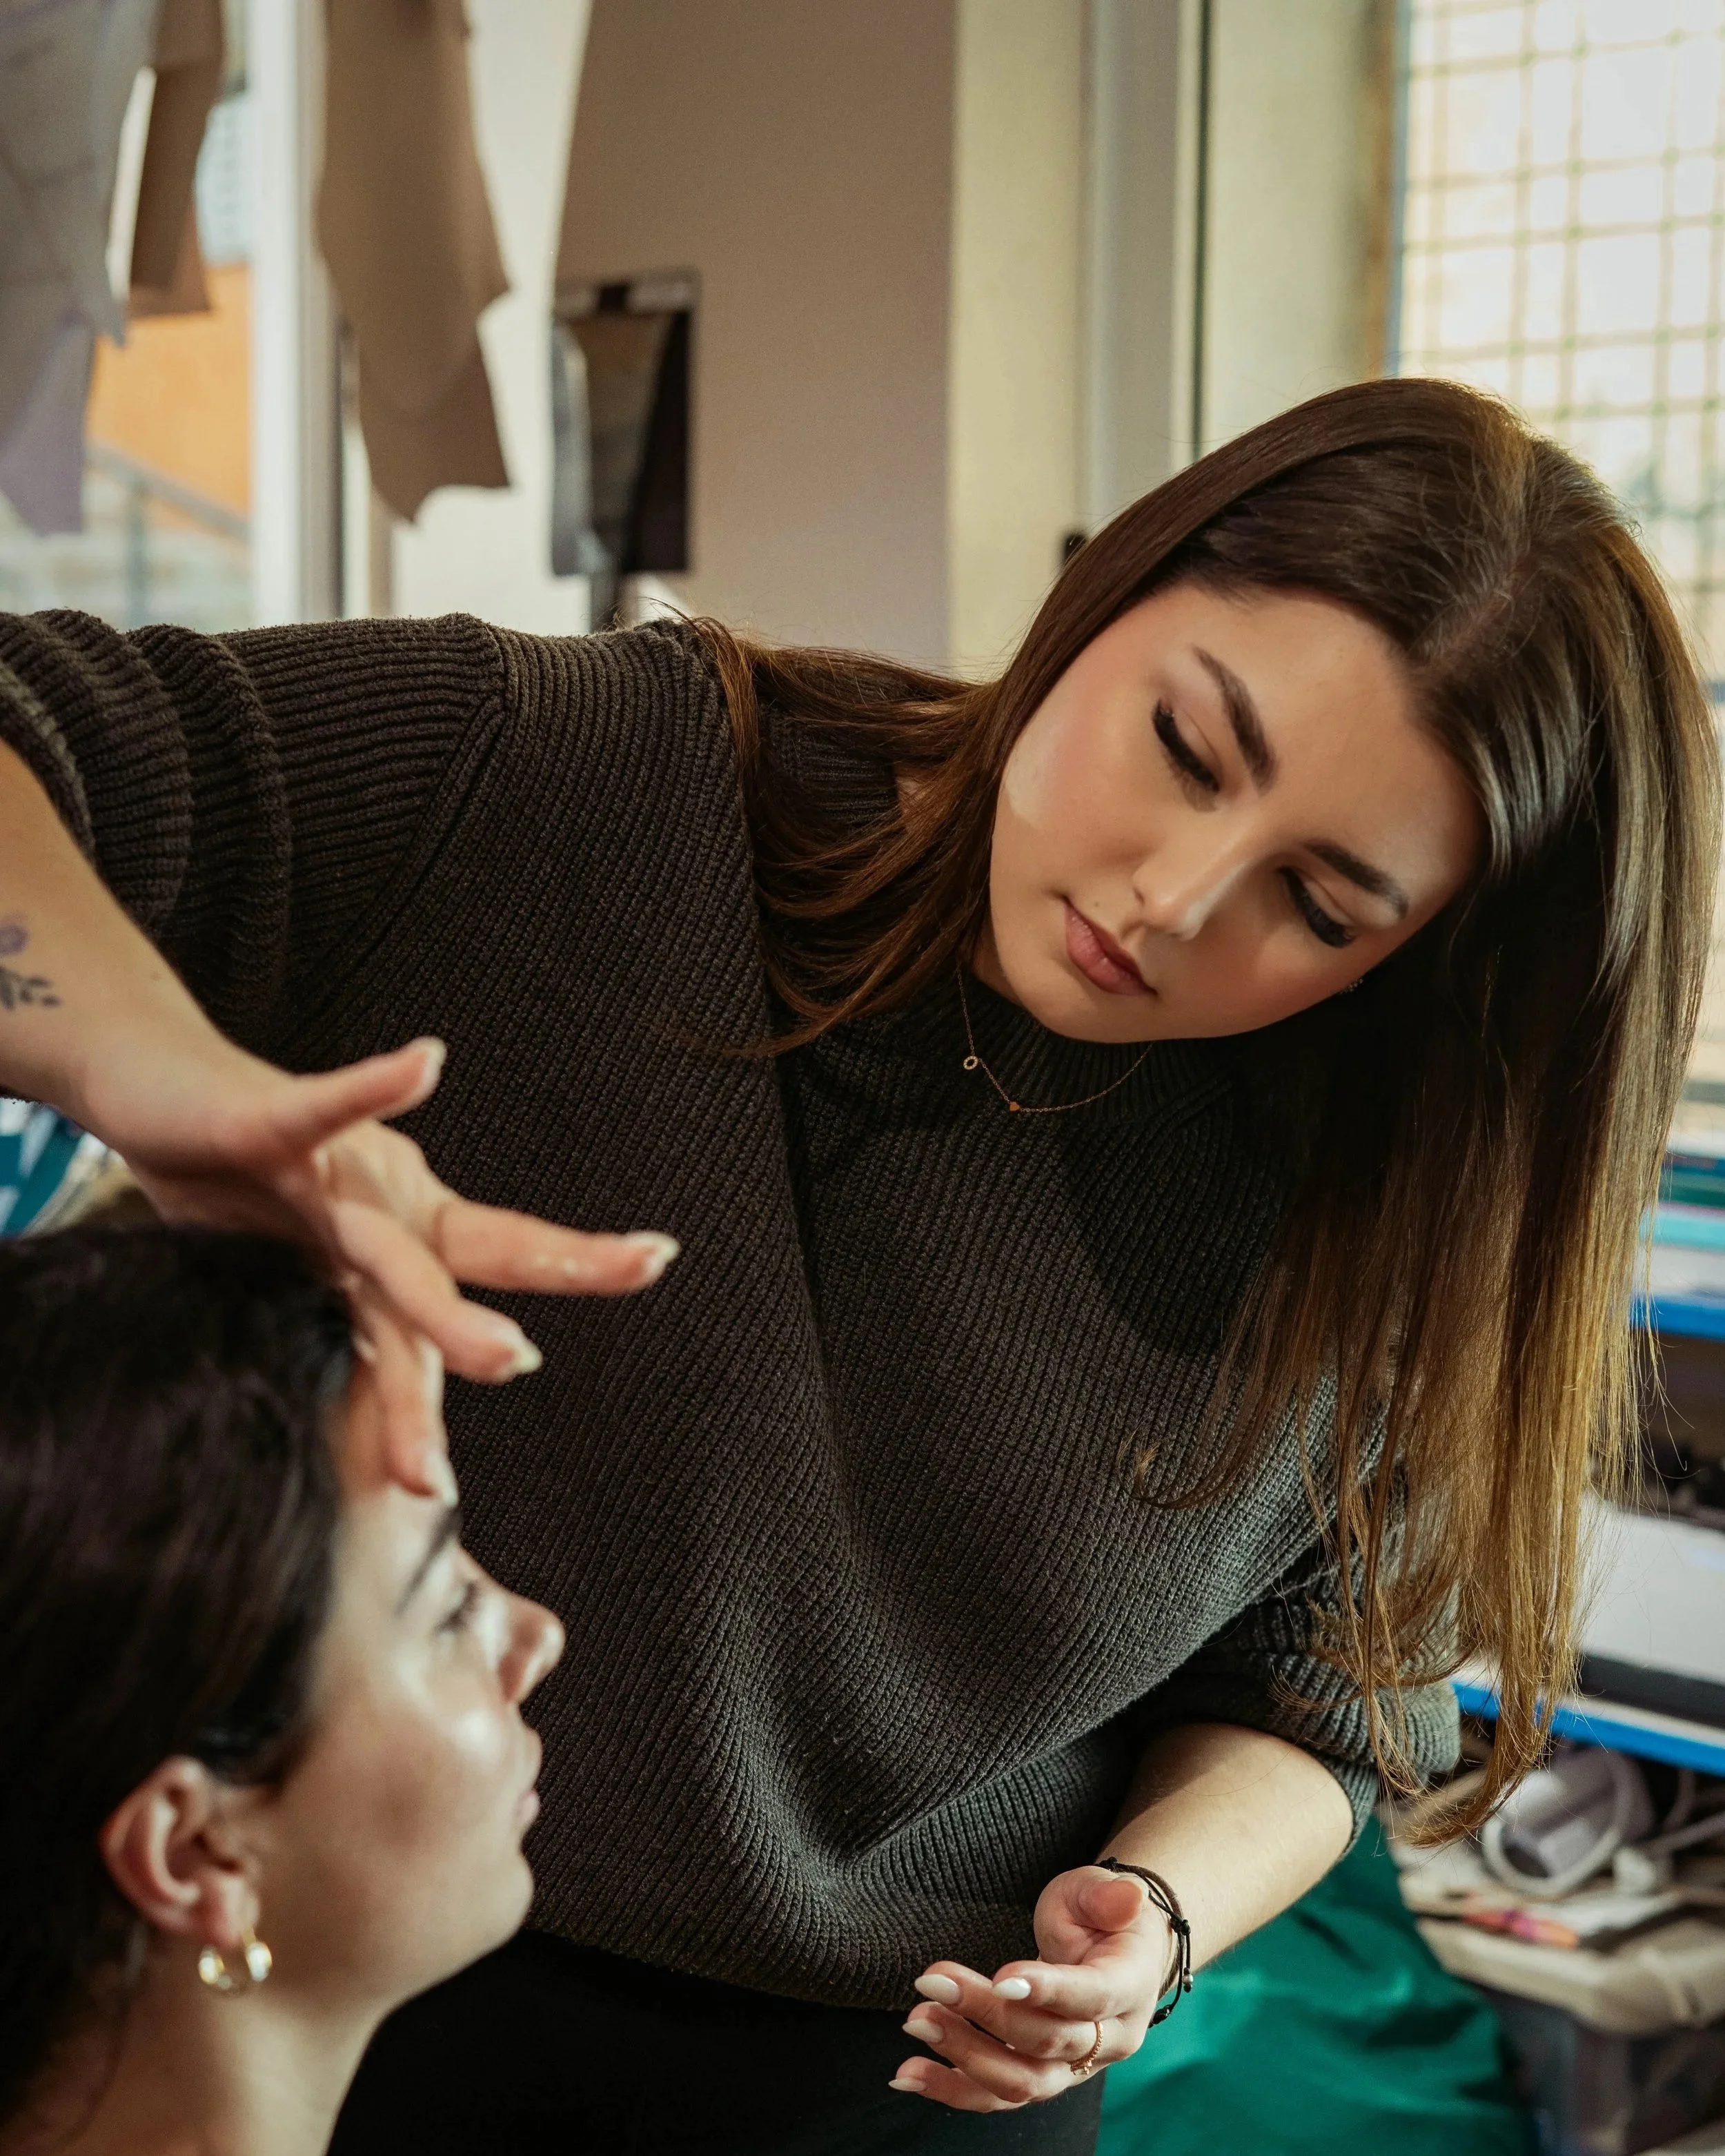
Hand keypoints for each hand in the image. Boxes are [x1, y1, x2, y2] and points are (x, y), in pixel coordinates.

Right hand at [75, 1032, 676, 1491]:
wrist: (158, 1087)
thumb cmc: (239, 1185)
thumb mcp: (307, 1282)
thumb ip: (363, 1356)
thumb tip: (408, 1460)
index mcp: (405, 1233)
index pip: (498, 1262)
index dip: (576, 1266)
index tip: (659, 1258)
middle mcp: (384, 1205)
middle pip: (450, 1279)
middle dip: (487, 1336)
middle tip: (533, 1372)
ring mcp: (331, 1172)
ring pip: (388, 1252)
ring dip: (439, 1307)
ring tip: (498, 1356)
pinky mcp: (267, 1128)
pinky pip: (322, 1109)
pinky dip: (371, 1088)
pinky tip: (424, 1065)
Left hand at [893, 1866, 1171, 2111]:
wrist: (1114, 1955)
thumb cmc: (1100, 1916)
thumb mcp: (1098, 1891)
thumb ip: (1106, 1896)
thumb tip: (1128, 1895)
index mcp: (1129, 1989)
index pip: (1090, 1998)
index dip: (1046, 1991)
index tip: (1000, 1977)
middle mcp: (1107, 2041)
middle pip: (1046, 2041)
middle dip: (985, 2014)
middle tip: (932, 1983)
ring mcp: (1074, 2069)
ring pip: (1020, 2082)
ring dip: (963, 2056)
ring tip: (916, 2023)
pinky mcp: (1041, 2079)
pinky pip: (996, 2097)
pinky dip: (952, 2090)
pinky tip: (908, 2075)